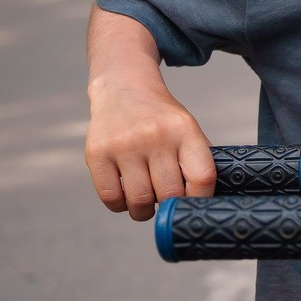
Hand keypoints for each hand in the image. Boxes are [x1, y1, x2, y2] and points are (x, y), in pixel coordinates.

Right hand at [84, 78, 215, 220]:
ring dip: (144, 211)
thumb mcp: (187, 128)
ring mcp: (124, 145)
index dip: (200, 199)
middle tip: (166, 201)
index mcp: (184, 130)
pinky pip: (111, 198)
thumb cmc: (161, 119)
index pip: (201, 178)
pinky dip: (120, 205)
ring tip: (146, 202)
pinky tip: (125, 195)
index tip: (193, 203)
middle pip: (170, 194)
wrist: (124, 89)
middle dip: (169, 205)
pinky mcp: (97, 154)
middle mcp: (155, 136)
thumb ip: (197, 160)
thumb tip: (204, 201)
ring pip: (140, 201)